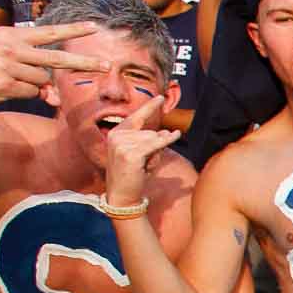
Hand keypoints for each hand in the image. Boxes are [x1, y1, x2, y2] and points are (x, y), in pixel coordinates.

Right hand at [0, 20, 104, 106]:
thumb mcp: (0, 55)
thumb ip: (29, 67)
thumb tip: (53, 94)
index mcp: (12, 35)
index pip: (48, 32)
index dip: (73, 30)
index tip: (95, 27)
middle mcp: (12, 48)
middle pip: (57, 57)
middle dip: (84, 62)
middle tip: (107, 65)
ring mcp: (8, 67)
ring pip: (43, 81)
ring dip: (34, 85)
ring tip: (8, 79)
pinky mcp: (4, 85)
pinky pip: (30, 93)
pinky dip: (23, 94)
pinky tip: (2, 88)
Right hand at [103, 94, 178, 210]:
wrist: (122, 195)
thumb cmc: (132, 175)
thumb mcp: (142, 155)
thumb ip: (152, 141)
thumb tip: (166, 132)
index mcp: (116, 133)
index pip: (136, 116)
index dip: (150, 107)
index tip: (161, 97)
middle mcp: (116, 135)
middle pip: (149, 131)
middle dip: (154, 146)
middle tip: (145, 164)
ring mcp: (121, 143)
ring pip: (153, 138)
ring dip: (156, 153)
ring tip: (144, 166)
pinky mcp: (130, 153)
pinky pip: (155, 144)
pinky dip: (166, 141)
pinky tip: (175, 136)